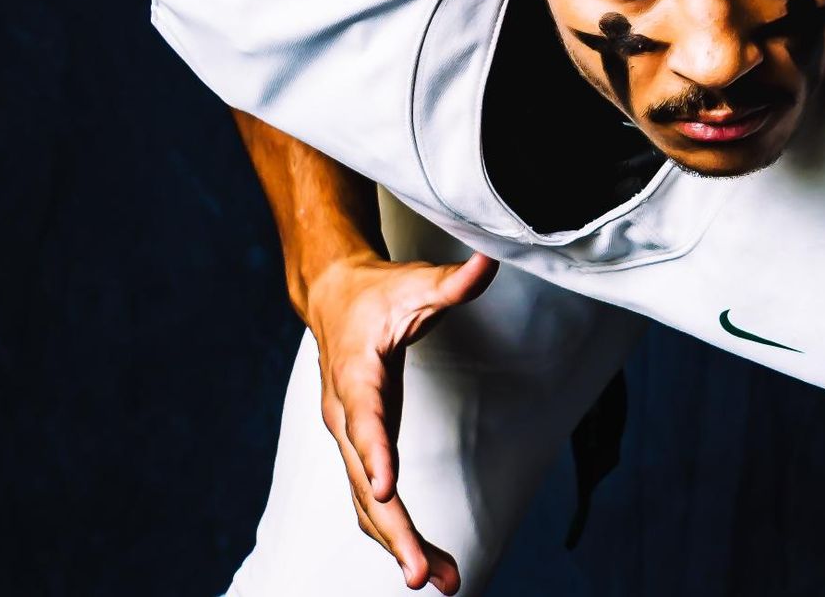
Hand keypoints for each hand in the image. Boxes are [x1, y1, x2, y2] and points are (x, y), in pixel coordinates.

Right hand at [303, 250, 500, 592]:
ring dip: (400, 544)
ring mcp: (349, 438)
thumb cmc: (378, 293)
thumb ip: (454, 282)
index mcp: (356, 375)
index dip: (373, 451)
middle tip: (423, 574)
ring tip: (444, 581)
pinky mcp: (360, 450)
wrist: (333, 298)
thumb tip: (491, 260)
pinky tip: (429, 564)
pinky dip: (397, 533)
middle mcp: (344, 415)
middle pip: (363, 480)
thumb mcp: (415, 283)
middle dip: (393, 529)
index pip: (364, 416)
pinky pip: (373, 501)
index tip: (384, 488)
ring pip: (366, 502)